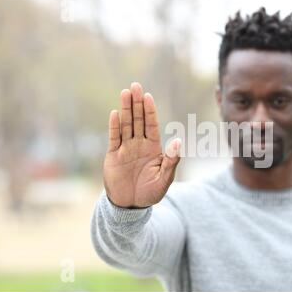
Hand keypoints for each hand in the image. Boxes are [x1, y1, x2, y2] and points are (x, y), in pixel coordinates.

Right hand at [103, 82, 180, 207]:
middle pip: (138, 120)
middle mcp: (139, 144)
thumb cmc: (151, 192)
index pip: (151, 124)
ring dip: (126, 109)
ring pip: (126, 125)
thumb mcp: (165, 178)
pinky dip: (114, 127)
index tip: (148, 96)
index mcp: (153, 147)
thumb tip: (178, 141)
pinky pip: (114, 138)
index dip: (150, 110)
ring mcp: (125, 148)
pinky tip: (115, 114)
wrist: (131, 205)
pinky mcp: (113, 156)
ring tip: (125, 93)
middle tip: (135, 85)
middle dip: (137, 103)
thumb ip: (171, 160)